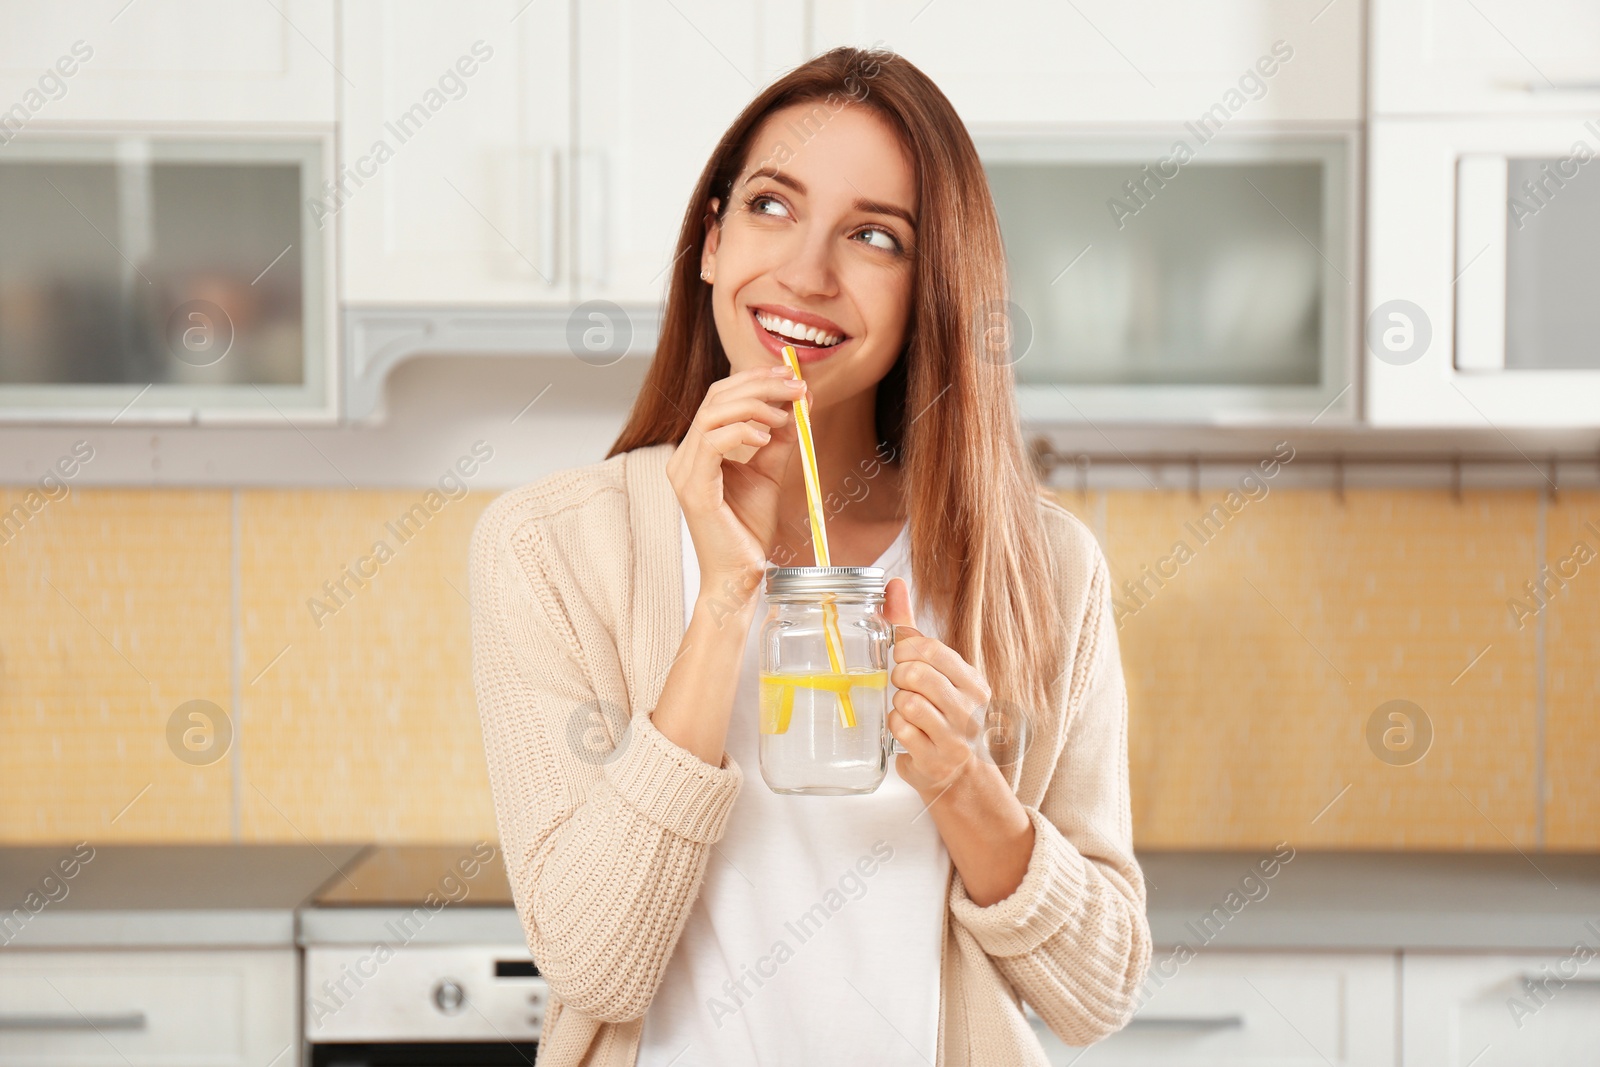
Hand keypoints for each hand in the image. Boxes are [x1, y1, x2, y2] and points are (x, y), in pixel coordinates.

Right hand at [665, 366, 809, 602]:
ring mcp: (684, 471)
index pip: (720, 397)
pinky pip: (711, 443)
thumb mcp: (770, 474)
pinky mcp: (692, 489)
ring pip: (711, 414)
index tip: (789, 375)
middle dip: (759, 385)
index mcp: (699, 449)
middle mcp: (685, 455)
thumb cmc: (748, 531)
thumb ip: (779, 440)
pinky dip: (741, 432)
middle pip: (715, 397)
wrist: (740, 575)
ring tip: (785, 416)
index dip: (754, 380)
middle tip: (795, 386)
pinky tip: (766, 438)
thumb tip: (798, 405)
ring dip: (754, 406)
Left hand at [882, 576, 990, 796]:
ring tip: (908, 710)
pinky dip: (895, 727)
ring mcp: (954, 738)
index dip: (905, 650)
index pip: (932, 650)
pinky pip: (899, 730)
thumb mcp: (933, 670)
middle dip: (899, 677)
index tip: (901, 656)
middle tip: (903, 686)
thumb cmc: (940, 713)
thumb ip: (911, 629)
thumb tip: (893, 583)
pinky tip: (907, 732)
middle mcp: (970, 710)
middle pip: (916, 675)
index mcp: (973, 682)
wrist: (957, 775)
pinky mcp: (934, 760)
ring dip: (897, 705)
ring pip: (906, 703)